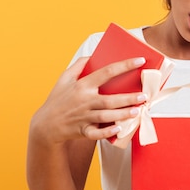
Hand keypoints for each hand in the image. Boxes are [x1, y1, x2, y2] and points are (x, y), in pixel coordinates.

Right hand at [30, 56, 147, 144]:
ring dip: (122, 114)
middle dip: (128, 98)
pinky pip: (97, 133)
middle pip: (109, 99)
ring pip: (106, 116)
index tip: (140, 60)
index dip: (124, 65)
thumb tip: (93, 55)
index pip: (106, 72)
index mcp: (82, 85)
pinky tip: (119, 129)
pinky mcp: (83, 131)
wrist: (45, 125)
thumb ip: (78, 65)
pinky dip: (107, 132)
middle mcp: (84, 101)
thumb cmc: (57, 99)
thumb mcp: (64, 78)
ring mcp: (84, 117)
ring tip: (137, 110)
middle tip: (144, 95)